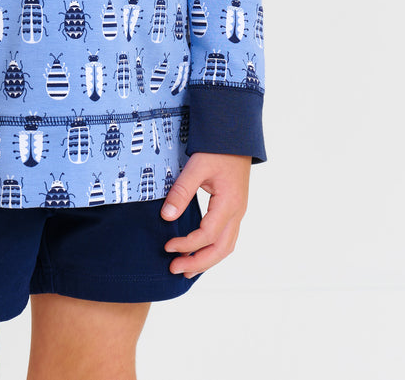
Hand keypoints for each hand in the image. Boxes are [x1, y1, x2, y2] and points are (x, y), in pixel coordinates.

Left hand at [160, 152, 250, 276]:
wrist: (236, 135)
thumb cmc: (217, 148)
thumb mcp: (196, 166)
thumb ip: (181, 191)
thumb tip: (167, 217)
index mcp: (229, 203)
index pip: (207, 235)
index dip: (187, 245)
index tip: (167, 247)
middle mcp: (237, 212)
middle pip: (221, 249)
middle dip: (198, 262)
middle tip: (175, 269)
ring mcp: (238, 211)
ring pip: (227, 246)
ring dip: (207, 260)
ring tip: (186, 270)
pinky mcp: (234, 208)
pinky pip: (227, 237)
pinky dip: (214, 250)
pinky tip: (200, 252)